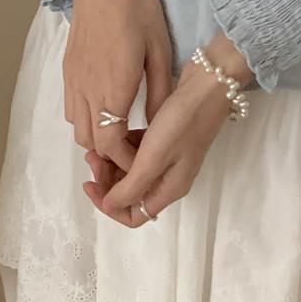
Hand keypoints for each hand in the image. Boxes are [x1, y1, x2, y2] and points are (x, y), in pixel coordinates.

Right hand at [63, 0, 172, 172]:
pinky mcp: (67, 70)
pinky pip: (70, 108)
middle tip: (134, 149)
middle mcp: (87, 89)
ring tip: (121, 131)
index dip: (126, 160)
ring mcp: (73, 80)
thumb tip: (157, 125)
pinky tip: (106, 108)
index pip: (110, 144)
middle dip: (111, 155)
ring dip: (97, 138)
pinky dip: (86, 119)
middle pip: (90, 143)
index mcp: (114, 87)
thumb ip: (159, 93)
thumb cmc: (137, 10)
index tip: (143, 158)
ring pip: (77, 128)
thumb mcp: (161, 51)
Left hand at [86, 31, 252, 225]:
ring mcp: (170, 159)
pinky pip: (141, 154)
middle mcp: (169, 179)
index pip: (134, 215)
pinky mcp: (168, 141)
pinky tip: (120, 133)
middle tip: (93, 156)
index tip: (90, 182)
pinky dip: (126, 149)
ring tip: (100, 144)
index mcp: (169, 189)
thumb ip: (131, 186)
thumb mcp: (153, 158)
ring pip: (133, 173)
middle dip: (108, 182)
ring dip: (114, 164)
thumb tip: (110, 205)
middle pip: (131, 194)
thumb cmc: (181, 122)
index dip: (109, 205)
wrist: (210, 85)